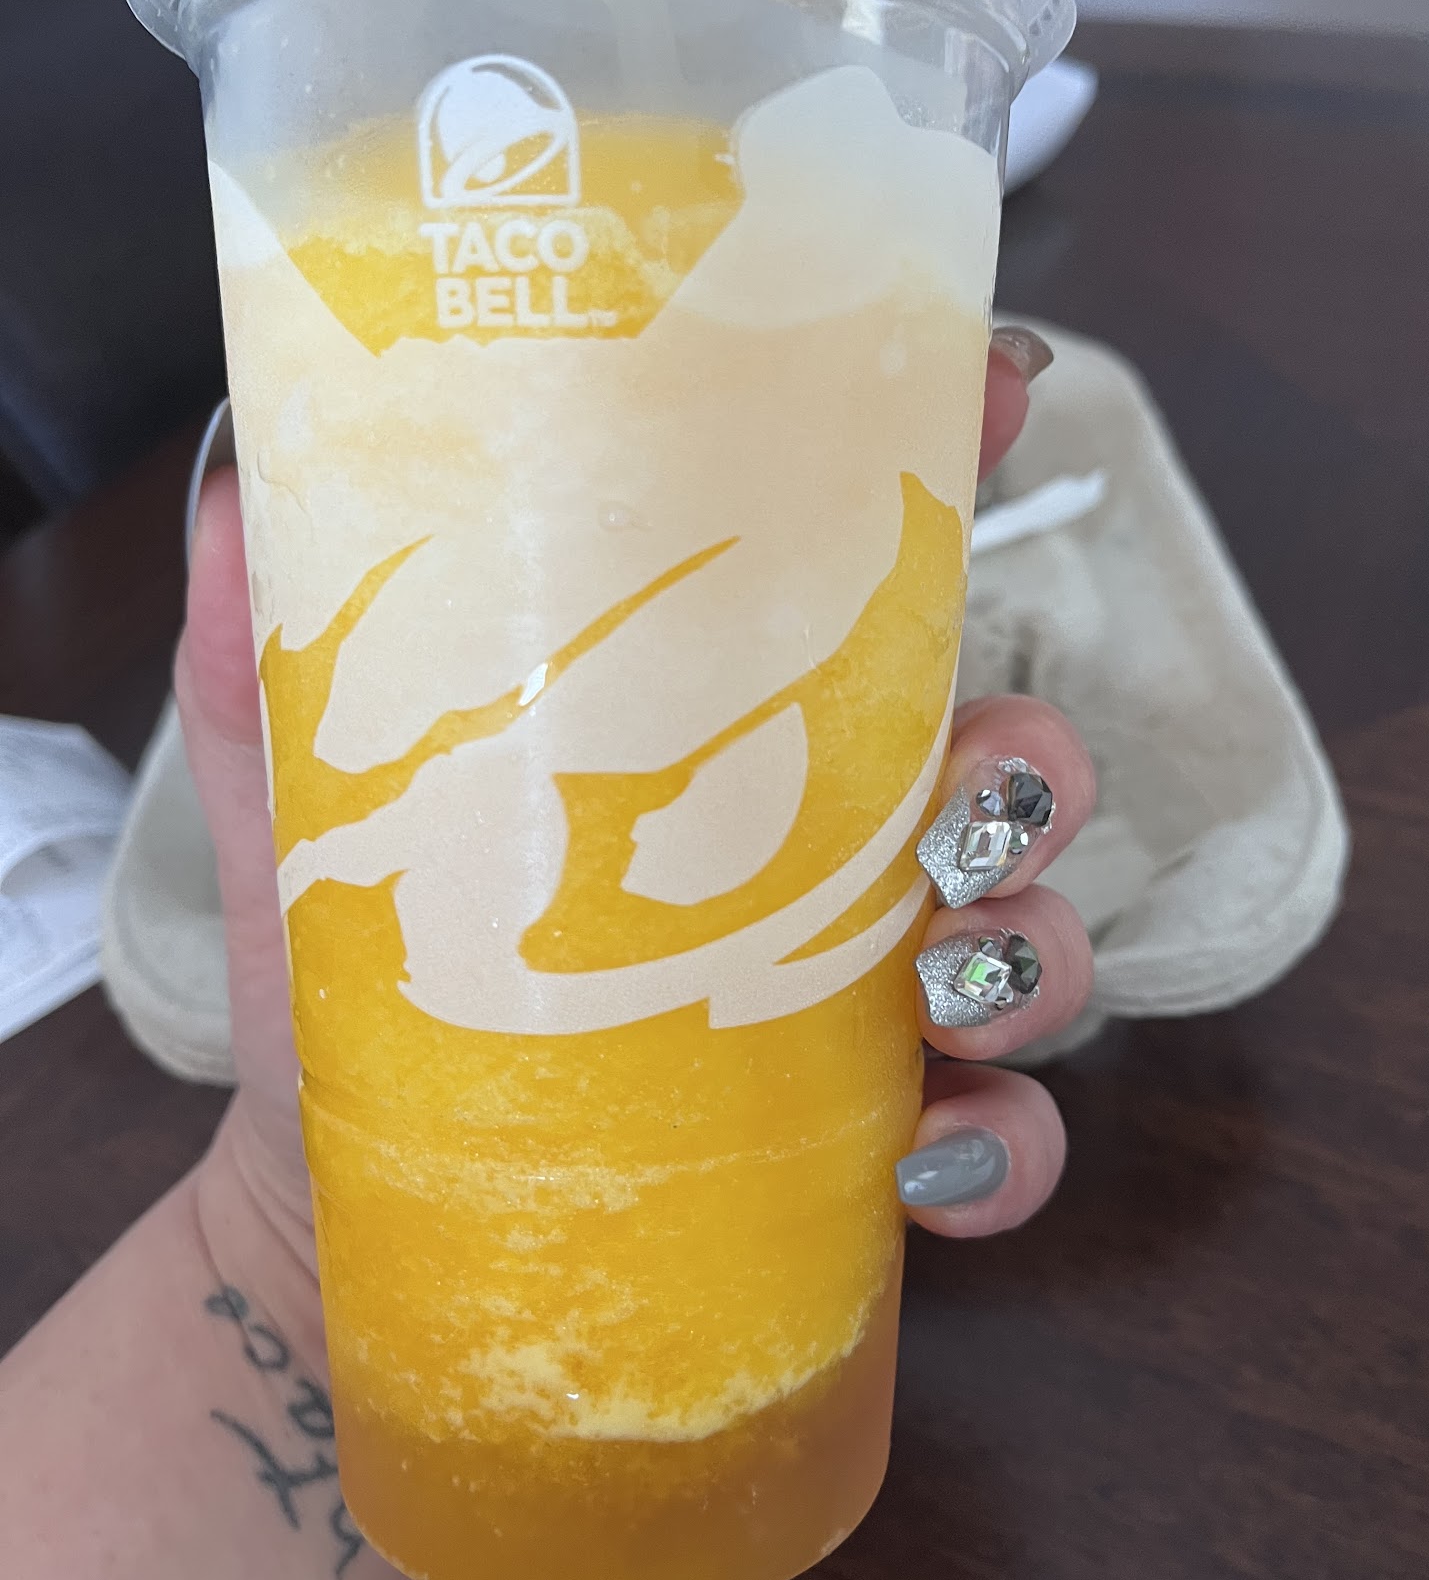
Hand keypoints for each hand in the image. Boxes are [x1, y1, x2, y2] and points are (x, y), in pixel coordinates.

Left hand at [174, 326, 1091, 1301]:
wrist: (357, 1179)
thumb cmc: (351, 960)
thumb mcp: (305, 789)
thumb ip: (274, 648)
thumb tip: (238, 479)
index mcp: (724, 731)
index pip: (865, 583)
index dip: (949, 471)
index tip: (994, 400)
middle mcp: (824, 845)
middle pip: (1008, 760)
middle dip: (1029, 763)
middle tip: (956, 808)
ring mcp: (863, 995)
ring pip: (1039, 937)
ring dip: (1035, 949)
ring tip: (940, 989)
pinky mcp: (871, 1138)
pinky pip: (1007, 1138)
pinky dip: (1009, 1146)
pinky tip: (925, 1161)